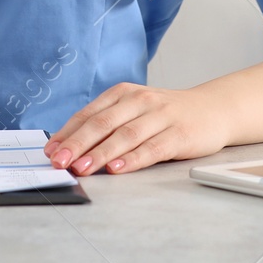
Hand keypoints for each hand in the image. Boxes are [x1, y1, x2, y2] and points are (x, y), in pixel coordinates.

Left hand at [45, 83, 226, 176]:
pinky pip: (152, 148)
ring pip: (125, 136)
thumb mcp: (134, 110)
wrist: (212, 108)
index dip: (68, 133)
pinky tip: (118, 169)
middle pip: (103, 124)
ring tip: (82, 168)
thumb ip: (107, 124)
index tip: (50, 151)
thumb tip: (70, 147)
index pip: (89, 114)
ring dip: (100, 153)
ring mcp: (160, 116)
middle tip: (60, 161)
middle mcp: (140, 101)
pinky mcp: (179, 133)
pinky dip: (133, 159)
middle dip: (78, 144)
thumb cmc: (165, 114)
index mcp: (123, 93)